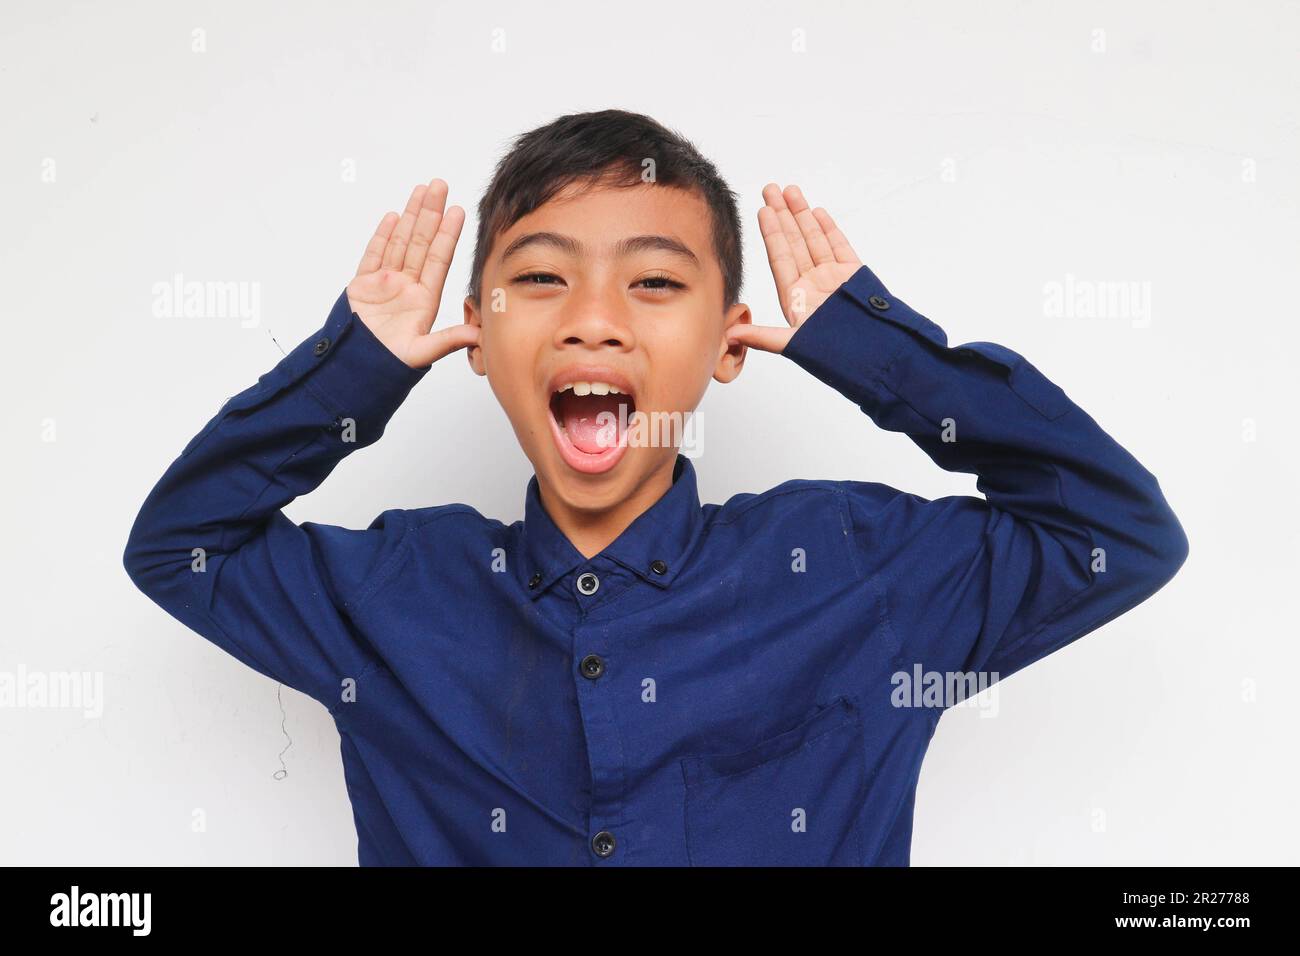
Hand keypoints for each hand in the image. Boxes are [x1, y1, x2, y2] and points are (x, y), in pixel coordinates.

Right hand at [347, 178, 478, 369]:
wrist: (356, 369)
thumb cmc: (390, 364)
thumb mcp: (423, 352)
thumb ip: (448, 340)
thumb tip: (479, 334)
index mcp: (424, 299)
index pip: (438, 258)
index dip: (448, 234)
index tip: (458, 211)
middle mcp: (407, 287)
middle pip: (421, 242)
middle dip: (430, 213)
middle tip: (440, 186)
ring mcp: (385, 283)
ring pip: (400, 242)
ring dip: (411, 216)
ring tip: (421, 191)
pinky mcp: (362, 285)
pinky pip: (374, 254)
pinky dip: (382, 235)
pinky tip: (394, 216)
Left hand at [727, 183, 862, 353]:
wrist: (875, 354)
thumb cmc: (835, 353)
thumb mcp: (794, 344)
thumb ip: (763, 337)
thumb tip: (729, 334)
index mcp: (795, 297)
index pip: (780, 257)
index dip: (772, 233)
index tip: (763, 211)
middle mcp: (811, 284)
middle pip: (794, 242)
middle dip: (783, 215)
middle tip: (771, 189)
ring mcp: (833, 277)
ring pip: (815, 239)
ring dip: (803, 215)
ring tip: (791, 191)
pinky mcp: (854, 275)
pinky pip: (839, 246)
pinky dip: (829, 229)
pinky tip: (817, 212)